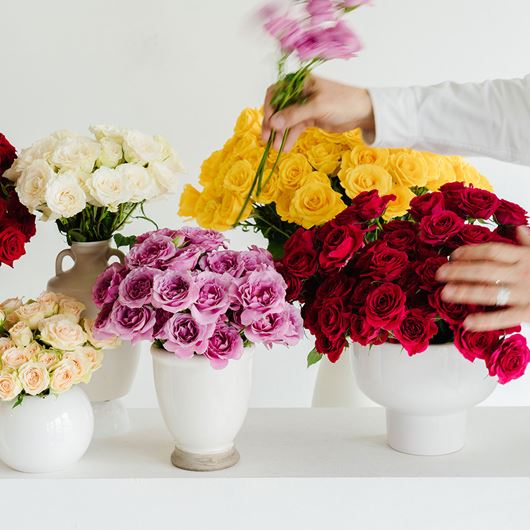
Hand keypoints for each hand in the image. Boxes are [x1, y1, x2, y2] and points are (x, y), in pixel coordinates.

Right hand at [261, 75, 375, 150]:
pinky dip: (290, 137)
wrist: (363, 112)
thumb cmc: (342, 102)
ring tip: (276, 148)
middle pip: (278, 109)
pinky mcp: (310, 118)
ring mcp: (304, 106)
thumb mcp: (317, 106)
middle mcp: (299, 93)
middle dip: (272, 125)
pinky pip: (295, 128)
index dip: (269, 108)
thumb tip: (273, 122)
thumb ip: (294, 114)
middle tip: (266, 140)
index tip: (269, 124)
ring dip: (280, 134)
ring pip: (286, 121)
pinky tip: (286, 147)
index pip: (275, 93)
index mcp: (299, 83)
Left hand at [436, 226, 529, 331]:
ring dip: (465, 292)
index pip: (492, 251)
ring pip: (490, 292)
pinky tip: (467, 323)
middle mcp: (524, 273)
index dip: (470, 252)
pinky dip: (485, 320)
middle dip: (459, 271)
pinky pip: (505, 317)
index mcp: (526, 257)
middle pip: (485, 269)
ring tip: (444, 294)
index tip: (452, 255)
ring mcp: (527, 293)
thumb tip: (519, 229)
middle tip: (438, 274)